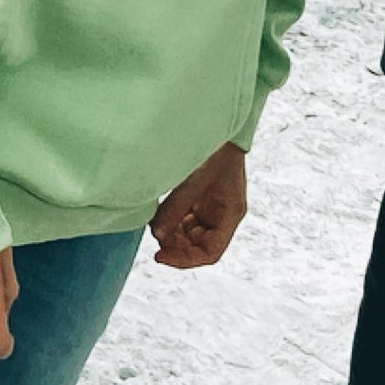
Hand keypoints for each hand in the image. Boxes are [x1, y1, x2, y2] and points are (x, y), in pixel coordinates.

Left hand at [148, 142, 248, 268]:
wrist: (217, 124)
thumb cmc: (215, 149)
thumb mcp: (194, 180)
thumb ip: (175, 208)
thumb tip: (156, 235)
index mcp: (230, 214)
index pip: (210, 252)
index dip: (185, 260)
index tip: (160, 257)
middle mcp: (222, 215)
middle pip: (198, 246)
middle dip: (175, 246)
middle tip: (154, 239)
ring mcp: (210, 207)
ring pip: (189, 234)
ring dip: (171, 234)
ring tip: (154, 224)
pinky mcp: (199, 198)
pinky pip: (184, 219)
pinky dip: (170, 220)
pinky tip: (158, 214)